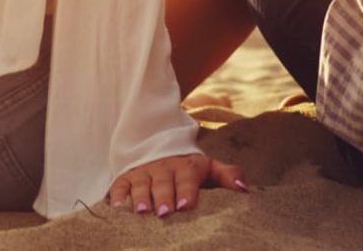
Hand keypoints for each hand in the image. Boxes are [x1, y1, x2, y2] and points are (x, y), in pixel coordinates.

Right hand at [105, 152, 245, 216]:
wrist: (159, 148)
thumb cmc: (189, 168)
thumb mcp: (209, 167)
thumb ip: (228, 175)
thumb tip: (244, 190)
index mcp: (186, 166)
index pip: (187, 177)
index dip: (186, 191)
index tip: (186, 205)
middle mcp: (163, 167)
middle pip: (163, 182)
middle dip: (164, 197)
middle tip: (165, 212)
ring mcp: (143, 172)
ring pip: (141, 183)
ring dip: (141, 197)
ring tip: (142, 211)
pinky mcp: (126, 177)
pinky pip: (119, 185)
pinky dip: (118, 195)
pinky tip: (118, 207)